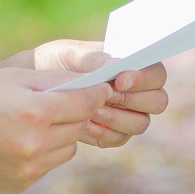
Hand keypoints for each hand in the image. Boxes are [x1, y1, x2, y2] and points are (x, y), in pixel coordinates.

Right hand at [0, 66, 106, 193]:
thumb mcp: (11, 78)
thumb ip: (55, 81)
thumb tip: (91, 84)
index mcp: (35, 112)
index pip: (87, 103)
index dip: (97, 93)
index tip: (99, 88)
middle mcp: (36, 144)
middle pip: (80, 126)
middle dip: (75, 112)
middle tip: (59, 102)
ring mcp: (29, 168)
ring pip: (67, 148)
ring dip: (60, 134)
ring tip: (32, 122)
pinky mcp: (20, 184)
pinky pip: (47, 164)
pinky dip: (42, 152)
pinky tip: (16, 141)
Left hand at [31, 39, 169, 148]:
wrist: (36, 89)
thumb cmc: (58, 63)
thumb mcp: (72, 54)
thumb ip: (97, 59)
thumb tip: (120, 65)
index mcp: (134, 65)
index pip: (157, 73)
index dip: (144, 79)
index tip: (119, 79)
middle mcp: (138, 91)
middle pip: (158, 102)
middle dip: (131, 100)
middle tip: (104, 97)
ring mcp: (128, 114)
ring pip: (141, 123)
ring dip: (116, 118)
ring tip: (91, 110)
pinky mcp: (113, 133)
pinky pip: (120, 139)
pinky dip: (103, 133)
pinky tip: (85, 124)